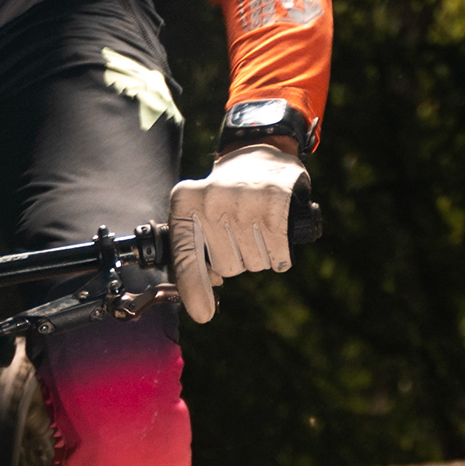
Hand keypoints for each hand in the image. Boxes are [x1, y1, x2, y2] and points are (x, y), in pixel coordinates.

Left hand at [168, 156, 303, 320]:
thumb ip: (193, 251)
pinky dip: (279, 256)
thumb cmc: (225, 193)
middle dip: (235, 260)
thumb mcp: (198, 212)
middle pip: (225, 267)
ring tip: (256, 229)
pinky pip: (277, 255)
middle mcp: (211, 200)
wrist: (259, 151)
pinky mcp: (274, 204)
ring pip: (252, 263)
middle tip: (240, 234)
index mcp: (185, 202)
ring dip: (258, 257)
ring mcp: (243, 201)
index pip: (186, 257)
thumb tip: (207, 290)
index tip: (202, 314)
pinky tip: (275, 238)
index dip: (194, 289)